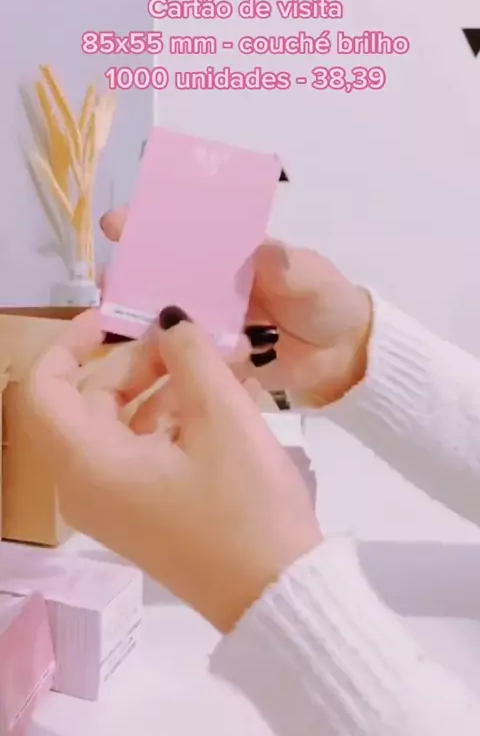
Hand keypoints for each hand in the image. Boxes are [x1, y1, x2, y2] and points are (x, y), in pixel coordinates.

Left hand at [26, 307, 320, 632]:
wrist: (277, 595)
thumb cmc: (246, 507)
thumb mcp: (222, 419)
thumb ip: (190, 356)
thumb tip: (168, 319)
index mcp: (88, 464)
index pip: (46, 389)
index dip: (72, 342)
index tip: (115, 316)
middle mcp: (88, 485)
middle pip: (91, 401)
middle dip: (138, 361)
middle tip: (191, 337)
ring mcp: (115, 503)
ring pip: (120, 424)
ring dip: (162, 387)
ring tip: (218, 363)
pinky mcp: (143, 512)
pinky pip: (141, 450)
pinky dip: (171, 419)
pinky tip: (219, 400)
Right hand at [101, 207, 372, 404]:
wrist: (344, 357)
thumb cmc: (328, 303)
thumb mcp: (310, 276)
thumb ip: (287, 265)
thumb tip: (262, 247)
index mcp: (236, 255)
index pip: (190, 235)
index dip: (154, 226)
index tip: (119, 223)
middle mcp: (217, 286)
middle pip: (168, 275)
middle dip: (136, 274)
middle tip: (110, 281)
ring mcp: (215, 323)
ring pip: (172, 315)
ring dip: (145, 316)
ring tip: (118, 321)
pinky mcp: (218, 356)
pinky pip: (189, 353)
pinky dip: (171, 353)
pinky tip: (148, 357)